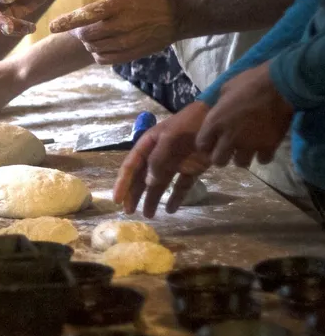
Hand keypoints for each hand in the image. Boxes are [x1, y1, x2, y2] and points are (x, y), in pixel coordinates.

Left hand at [49, 0, 178, 64]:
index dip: (67, 22)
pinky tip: (100, 44)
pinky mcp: (131, 54)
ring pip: (94, 48)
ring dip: (87, 42)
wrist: (177, 16)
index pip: (86, 15)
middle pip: (86, 35)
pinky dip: (97, 53)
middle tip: (80, 26)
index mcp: (118, 5)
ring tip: (92, 33)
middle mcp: (121, 26)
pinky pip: (104, 59)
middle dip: (77, 31)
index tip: (52, 26)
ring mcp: (126, 42)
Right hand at [114, 102, 212, 216]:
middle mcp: (158, 154)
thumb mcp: (170, 139)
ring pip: (159, 184)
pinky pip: (181, 186)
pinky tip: (171, 209)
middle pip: (142, 177)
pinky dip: (176, 197)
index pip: (131, 166)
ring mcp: (175, 162)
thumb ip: (158, 160)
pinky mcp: (192, 168)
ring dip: (152, 198)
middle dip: (135, 194)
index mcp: (149, 144)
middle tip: (129, 212)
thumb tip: (148, 183)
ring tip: (148, 215)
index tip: (117, 200)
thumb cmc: (190, 126)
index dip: (123, 183)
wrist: (218, 120)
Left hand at [195, 62, 293, 167]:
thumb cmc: (249, 82)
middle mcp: (229, 137)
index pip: (202, 145)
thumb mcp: (225, 89)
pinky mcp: (268, 147)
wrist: (279, 86)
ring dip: (242, 157)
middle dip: (222, 156)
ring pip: (240, 164)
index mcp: (214, 122)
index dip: (206, 145)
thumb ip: (219, 105)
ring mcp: (249, 144)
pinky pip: (262, 160)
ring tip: (246, 148)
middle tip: (228, 149)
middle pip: (218, 161)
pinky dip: (262, 155)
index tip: (211, 142)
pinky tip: (263, 147)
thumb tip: (217, 110)